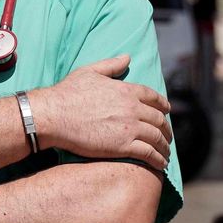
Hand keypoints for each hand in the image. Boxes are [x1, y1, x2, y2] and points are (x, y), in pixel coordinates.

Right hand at [27, 54, 172, 170]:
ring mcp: (130, 127)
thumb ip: (111, 65)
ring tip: (166, 153)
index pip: (153, 97)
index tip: (168, 111)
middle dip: (166, 129)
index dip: (163, 105)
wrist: (54, 115)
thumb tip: (127, 57)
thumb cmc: (67, 93)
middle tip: (167, 136)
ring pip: (157, 138)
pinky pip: (149, 153)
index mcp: (126, 90)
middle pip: (159, 119)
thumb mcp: (89, 72)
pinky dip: (158, 159)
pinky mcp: (123, 146)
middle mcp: (132, 108)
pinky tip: (161, 164)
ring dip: (164, 147)